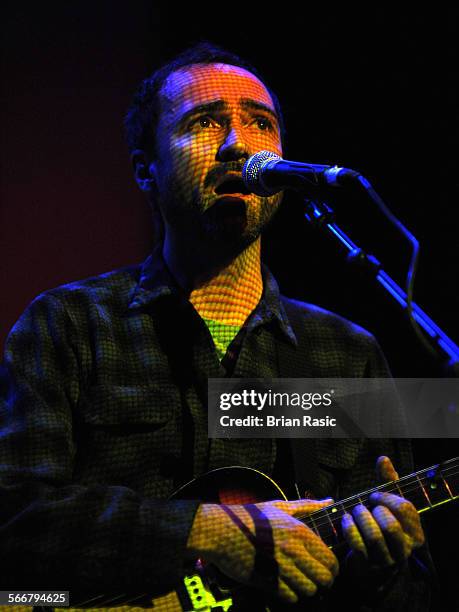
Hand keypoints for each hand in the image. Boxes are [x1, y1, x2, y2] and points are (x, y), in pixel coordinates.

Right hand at [187, 498, 338, 603]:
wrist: (221, 531)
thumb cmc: (251, 517)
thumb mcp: (279, 506)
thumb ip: (306, 506)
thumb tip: (328, 501)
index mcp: (298, 531)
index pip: (330, 559)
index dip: (331, 567)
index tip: (325, 568)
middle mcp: (292, 549)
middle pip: (324, 578)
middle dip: (323, 581)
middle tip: (316, 578)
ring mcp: (280, 566)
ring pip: (309, 590)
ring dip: (307, 589)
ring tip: (300, 581)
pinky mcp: (266, 580)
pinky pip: (290, 597)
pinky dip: (291, 594)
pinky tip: (285, 585)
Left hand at [342, 456, 424, 572]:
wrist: (367, 555)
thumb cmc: (379, 521)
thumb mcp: (387, 502)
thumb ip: (387, 480)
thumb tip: (383, 459)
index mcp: (415, 534)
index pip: (406, 509)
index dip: (386, 497)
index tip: (374, 495)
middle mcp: (404, 550)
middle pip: (391, 525)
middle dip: (373, 509)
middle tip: (363, 505)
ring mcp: (386, 560)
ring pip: (375, 537)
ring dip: (360, 518)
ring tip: (354, 511)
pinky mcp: (368, 567)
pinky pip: (358, 547)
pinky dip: (349, 529)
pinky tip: (345, 520)